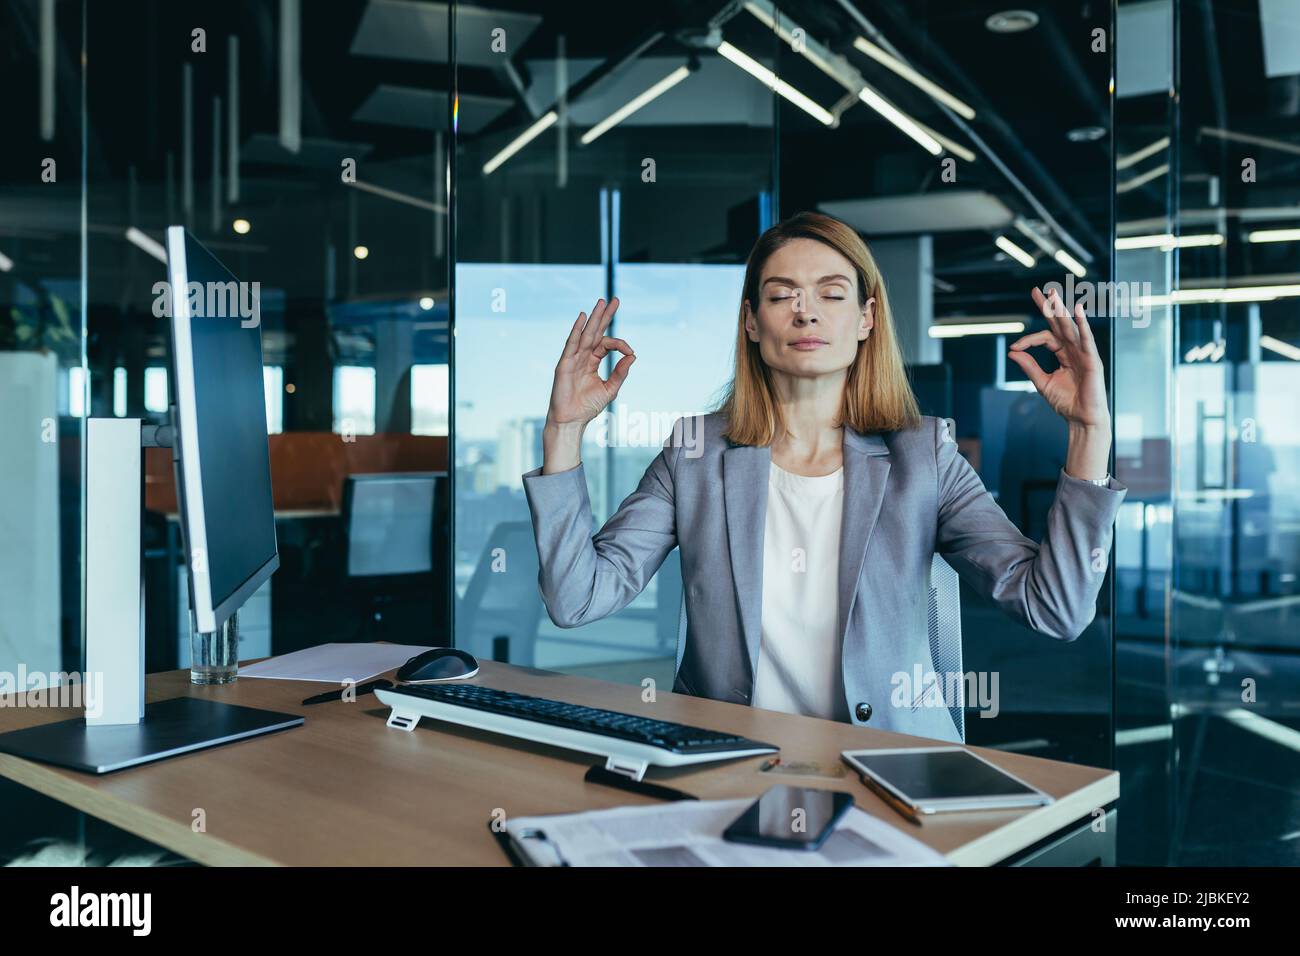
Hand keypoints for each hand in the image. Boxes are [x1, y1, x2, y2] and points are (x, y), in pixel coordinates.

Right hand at [546, 297, 633, 426]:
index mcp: (593, 361)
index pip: (607, 344)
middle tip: (614, 299)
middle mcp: (583, 356)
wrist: (572, 420)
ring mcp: (573, 358)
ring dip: (594, 317)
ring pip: (585, 334)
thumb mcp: (610, 389)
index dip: (620, 344)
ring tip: (602, 302)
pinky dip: (577, 330)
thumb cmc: (588, 407)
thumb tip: (633, 356)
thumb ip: (621, 373)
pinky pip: (571, 344)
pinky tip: (583, 317)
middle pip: (595, 331)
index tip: (630, 352)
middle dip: (605, 316)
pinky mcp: (565, 364)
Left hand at [1009, 287, 1109, 431]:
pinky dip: (1083, 324)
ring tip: (1052, 294)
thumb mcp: (1042, 382)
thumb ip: (1029, 366)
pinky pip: (1087, 339)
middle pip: (1059, 324)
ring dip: (1061, 310)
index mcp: (1063, 354)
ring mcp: (1084, 353)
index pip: (1045, 337)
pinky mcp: (1092, 360)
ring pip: (1070, 327)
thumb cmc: (1066, 403)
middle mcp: (1074, 349)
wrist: (1081, 419)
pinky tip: (1077, 310)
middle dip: (1048, 307)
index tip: (1015, 347)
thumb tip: (1012, 352)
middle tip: (1037, 290)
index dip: (1029, 340)